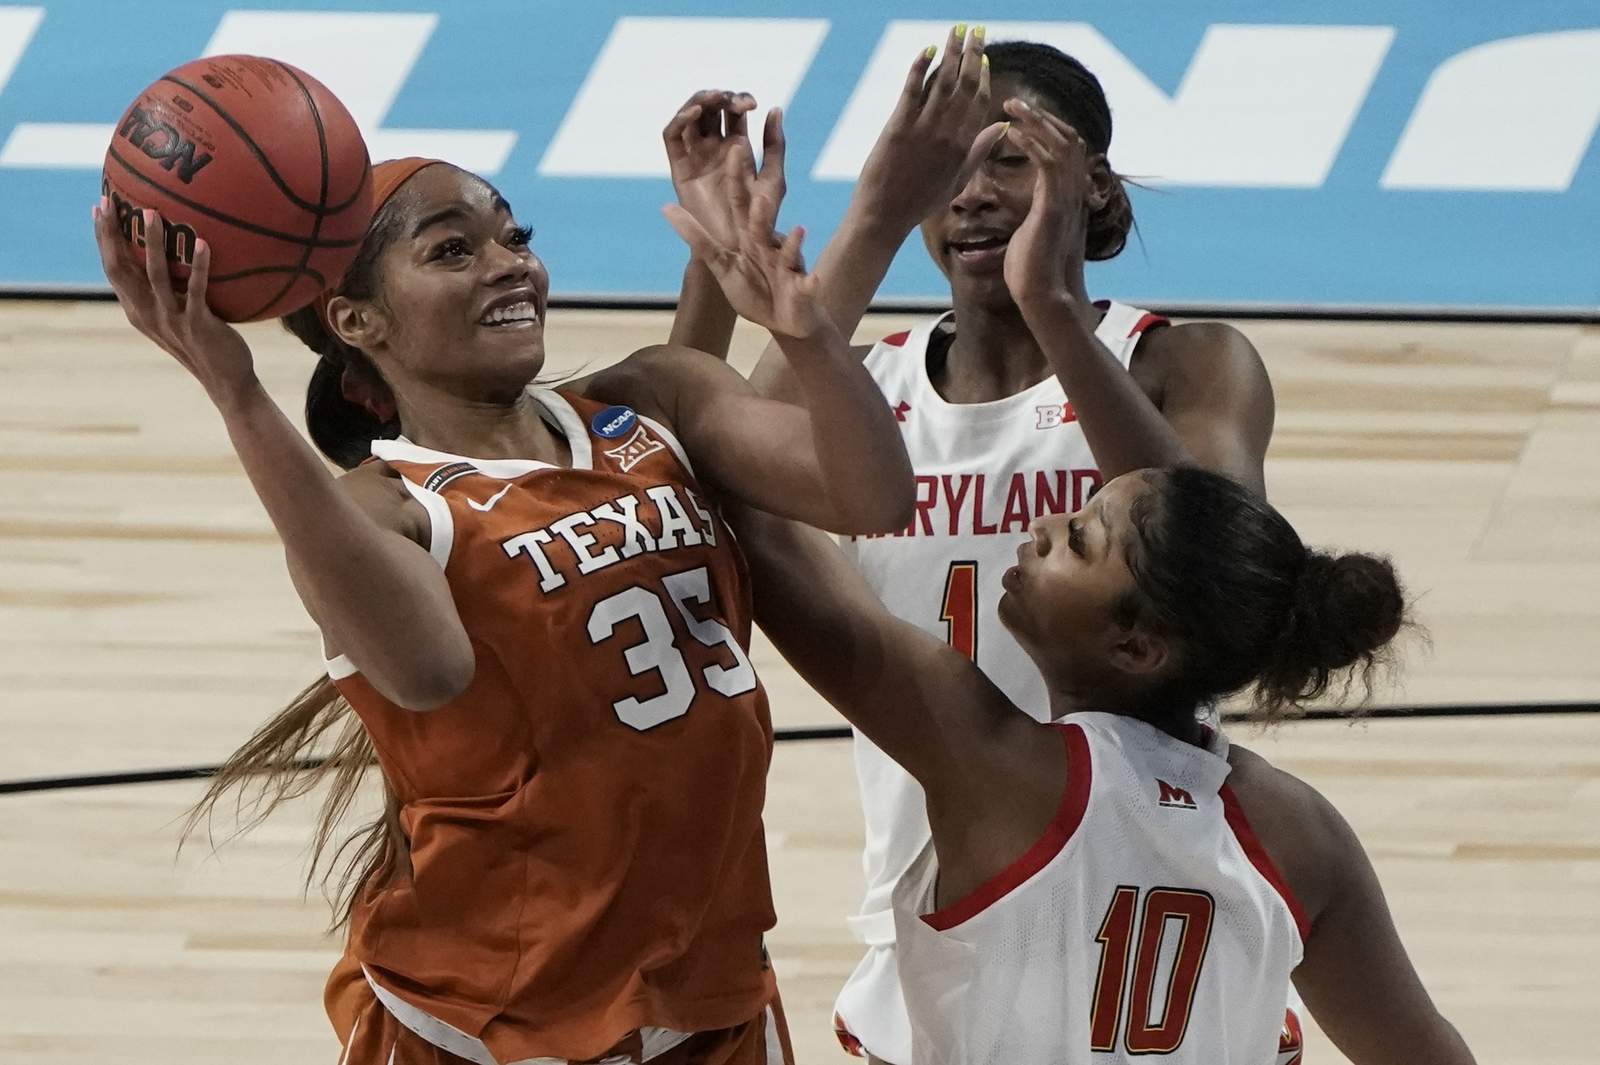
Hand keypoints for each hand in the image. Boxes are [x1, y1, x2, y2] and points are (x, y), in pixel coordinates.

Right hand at [93, 200, 257, 406]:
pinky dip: (199, 266)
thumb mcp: (180, 315)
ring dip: (151, 243)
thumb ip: (171, 289)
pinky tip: (203, 243)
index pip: (112, 270)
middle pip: (120, 269)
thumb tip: (176, 254)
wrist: (225, 380)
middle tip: (109, 202)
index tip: (98, 209)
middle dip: (111, 235)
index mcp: (139, 310)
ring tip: (150, 213)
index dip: (103, 240)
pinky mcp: (197, 325)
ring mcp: (171, 320)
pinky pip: (197, 291)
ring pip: (154, 275)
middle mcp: (148, 313)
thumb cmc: (206, 343)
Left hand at [663, 117, 824, 340]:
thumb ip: (696, 237)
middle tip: (768, 184)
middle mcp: (770, 244)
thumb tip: (665, 207)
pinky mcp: (803, 289)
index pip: (741, 200)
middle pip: (766, 221)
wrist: (782, 322)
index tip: (733, 145)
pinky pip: (807, 286)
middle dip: (763, 204)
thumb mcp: (719, 263)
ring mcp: (789, 265)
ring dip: (789, 242)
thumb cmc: (752, 290)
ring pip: (788, 250)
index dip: (737, 175)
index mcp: (750, 234)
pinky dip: (809, 284)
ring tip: (794, 232)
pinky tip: (812, 280)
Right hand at [664, 89, 782, 253]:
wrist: (740, 247)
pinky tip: (695, 113)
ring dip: (699, 101)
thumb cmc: (761, 218)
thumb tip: (775, 108)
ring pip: (689, 117)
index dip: (739, 100)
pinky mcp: (679, 169)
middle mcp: (713, 148)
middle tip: (733, 101)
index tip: (753, 105)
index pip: (732, 111)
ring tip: (714, 98)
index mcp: (736, 147)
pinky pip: (672, 137)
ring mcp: (694, 157)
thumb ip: (774, 145)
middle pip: (709, 108)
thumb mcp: (773, 177)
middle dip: (720, 98)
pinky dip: (679, 120)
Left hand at [851, 25, 1004, 234]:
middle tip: (978, 31)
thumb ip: (979, 151)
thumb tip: (1002, 126)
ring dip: (951, 51)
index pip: (980, 102)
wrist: (884, 217)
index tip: (984, 58)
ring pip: (943, 81)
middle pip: (966, 85)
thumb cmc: (919, 203)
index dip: (983, 77)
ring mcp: (924, 130)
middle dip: (973, 54)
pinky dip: (921, 66)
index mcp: (963, 147)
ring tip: (957, 30)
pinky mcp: (899, 126)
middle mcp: (948, 135)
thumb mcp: (957, 181)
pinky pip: (912, 89)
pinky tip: (927, 49)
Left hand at [998, 97, 1098, 307]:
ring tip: (1010, 107)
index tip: (1023, 117)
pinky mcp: (1053, 206)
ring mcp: (1066, 198)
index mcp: (1068, 197)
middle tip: (1014, 102)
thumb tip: (1027, 215)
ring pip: (1060, 144)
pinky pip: (1048, 163)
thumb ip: (1037, 216)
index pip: (1068, 151)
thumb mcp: (1034, 234)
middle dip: (1042, 117)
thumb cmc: (1033, 273)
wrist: (1043, 297)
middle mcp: (1073, 193)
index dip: (1049, 129)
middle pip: (1068, 139)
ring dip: (1035, 121)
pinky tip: (1011, 131)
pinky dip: (1031, 142)